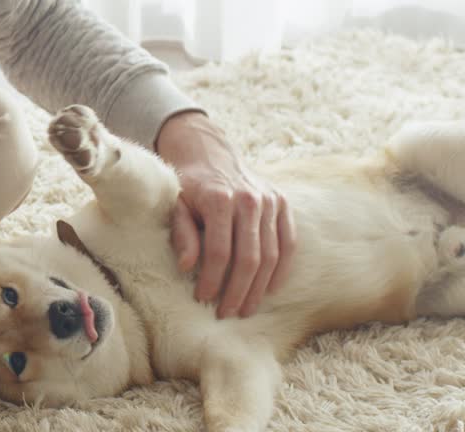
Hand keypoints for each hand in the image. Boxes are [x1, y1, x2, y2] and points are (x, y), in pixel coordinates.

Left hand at [155, 111, 295, 317]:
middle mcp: (249, 199)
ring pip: (271, 255)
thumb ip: (182, 233)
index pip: (218, 251)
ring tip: (246, 308)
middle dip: (237, 291)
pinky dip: (281, 268)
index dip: (211, 279)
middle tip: (227, 312)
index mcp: (219, 199)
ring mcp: (270, 200)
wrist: (208, 151)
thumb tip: (186, 266)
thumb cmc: (188, 184)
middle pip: (248, 258)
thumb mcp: (176, 204)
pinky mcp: (283, 202)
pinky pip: (289, 242)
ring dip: (259, 287)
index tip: (203, 298)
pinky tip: (269, 288)